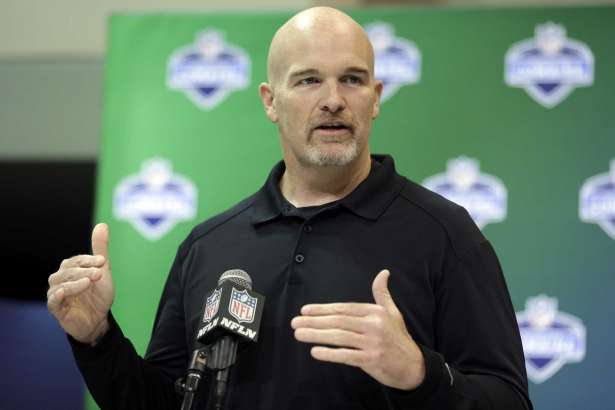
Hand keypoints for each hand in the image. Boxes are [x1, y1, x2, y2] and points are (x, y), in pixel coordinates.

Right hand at [47, 223, 114, 344]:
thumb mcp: (102, 271)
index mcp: (70, 269)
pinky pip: (53, 301)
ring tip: (89, 282)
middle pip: (68, 271)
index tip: (103, 261)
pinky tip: (64, 292)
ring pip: (61, 285)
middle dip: (85, 271)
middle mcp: (60, 279)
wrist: (98, 319)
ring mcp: (57, 294)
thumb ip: (100, 249)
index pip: (76, 260)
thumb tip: (102, 225)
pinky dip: (57, 296)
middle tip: (99, 273)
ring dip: (75, 282)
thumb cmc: (98, 294)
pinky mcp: (57, 309)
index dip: (89, 260)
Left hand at [291, 269, 424, 389]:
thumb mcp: (393, 313)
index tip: (305, 310)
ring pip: (339, 337)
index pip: (344, 309)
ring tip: (299, 334)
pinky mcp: (371, 360)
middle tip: (295, 322)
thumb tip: (383, 273)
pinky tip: (315, 351)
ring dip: (316, 335)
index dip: (323, 309)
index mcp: (376, 312)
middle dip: (314, 321)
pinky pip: (346, 355)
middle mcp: (374, 326)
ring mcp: (372, 343)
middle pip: (338, 321)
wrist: (414, 366)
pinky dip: (330, 353)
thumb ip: (382, 294)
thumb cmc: (399, 338)